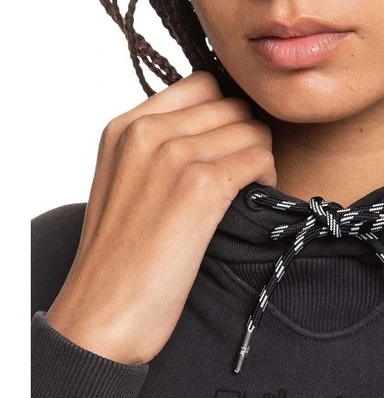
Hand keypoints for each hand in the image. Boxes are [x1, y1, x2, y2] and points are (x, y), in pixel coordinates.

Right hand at [45, 71, 276, 364]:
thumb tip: (213, 136)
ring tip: (246, 194)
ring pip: (251, 129)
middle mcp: (147, 132)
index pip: (201, 85)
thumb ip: (156, 151)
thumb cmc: (119, 262)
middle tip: (244, 177)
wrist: (103, 312)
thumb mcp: (124, 187)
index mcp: (123, 127)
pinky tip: (252, 203)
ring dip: (259, 160)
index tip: (229, 148)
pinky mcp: (201, 186)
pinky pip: (259, 157)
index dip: (226, 114)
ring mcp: (173, 156)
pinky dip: (266, 178)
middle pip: (231, 105)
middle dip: (246, 137)